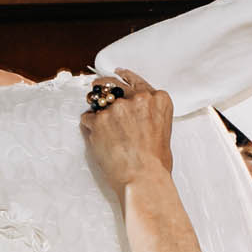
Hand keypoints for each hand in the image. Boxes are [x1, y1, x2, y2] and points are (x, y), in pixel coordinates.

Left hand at [79, 71, 174, 194]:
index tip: (117, 73)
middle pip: (113, 85)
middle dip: (103, 87)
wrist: (144, 178)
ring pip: (98, 103)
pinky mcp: (99, 120)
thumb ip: (149, 114)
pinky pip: (87, 119)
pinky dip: (90, 127)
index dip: (124, 76)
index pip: (136, 80)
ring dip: (98, 114)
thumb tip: (135, 115)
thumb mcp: (163, 130)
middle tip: (96, 89)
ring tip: (102, 130)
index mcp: (157, 99)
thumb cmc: (156, 163)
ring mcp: (117, 108)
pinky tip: (98, 140)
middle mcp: (137, 99)